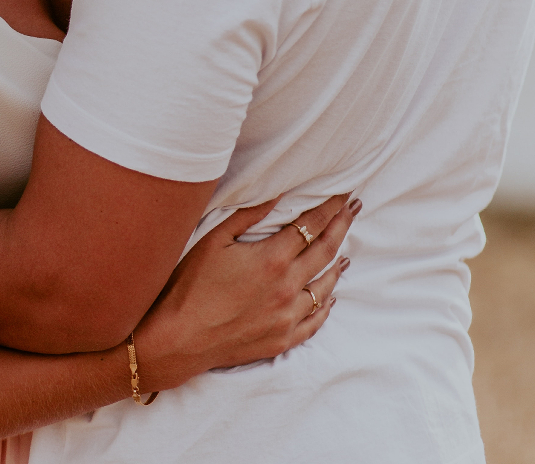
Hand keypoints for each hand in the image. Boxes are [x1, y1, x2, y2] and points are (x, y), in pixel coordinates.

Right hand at [133, 193, 359, 390]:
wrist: (181, 337)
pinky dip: (326, 305)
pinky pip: (315, 321)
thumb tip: (278, 194)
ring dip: (337, 265)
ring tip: (345, 251)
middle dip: (341, 226)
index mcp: (271, 259)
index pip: (310, 226)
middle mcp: (287, 288)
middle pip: (325, 251)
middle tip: (353, 209)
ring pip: (325, 287)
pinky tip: (330, 296)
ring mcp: (288, 317)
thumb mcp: (215, 240)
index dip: (329, 207)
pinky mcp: (283, 340)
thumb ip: (248, 215)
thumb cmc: (191, 284)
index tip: (343, 195)